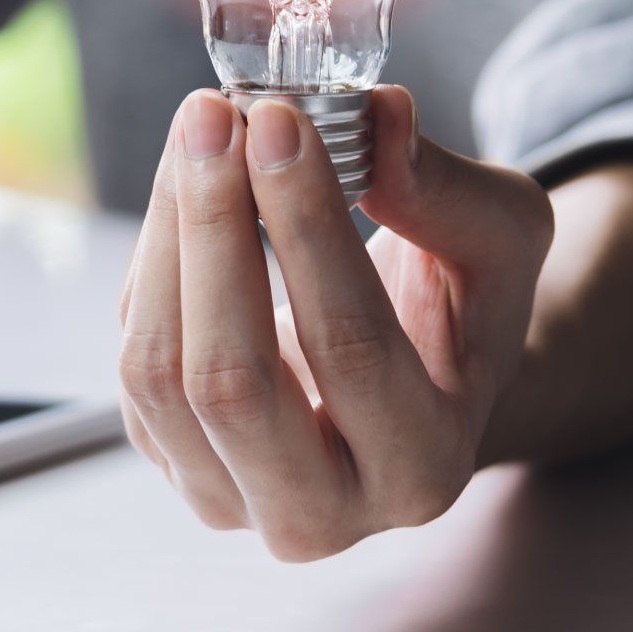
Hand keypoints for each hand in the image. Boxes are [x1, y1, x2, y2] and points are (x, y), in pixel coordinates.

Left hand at [117, 86, 553, 560]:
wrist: (416, 384)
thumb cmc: (460, 312)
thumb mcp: (500, 245)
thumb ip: (449, 192)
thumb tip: (378, 116)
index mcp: (421, 469)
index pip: (347, 346)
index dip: (303, 225)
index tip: (277, 121)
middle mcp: (319, 514)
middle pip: (230, 379)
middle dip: (213, 229)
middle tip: (214, 118)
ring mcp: (227, 497)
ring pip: (158, 372)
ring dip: (167, 234)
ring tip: (197, 133)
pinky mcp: (166, 459)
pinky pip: (132, 358)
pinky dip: (149, 261)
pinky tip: (184, 188)